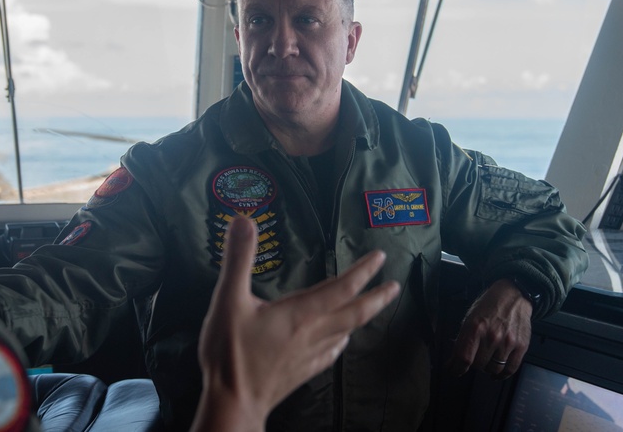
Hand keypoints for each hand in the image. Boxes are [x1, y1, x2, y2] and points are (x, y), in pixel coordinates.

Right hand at [190, 216, 400, 431]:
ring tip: (371, 309)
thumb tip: (243, 221)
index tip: (379, 258)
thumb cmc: (230, 353)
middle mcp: (311, 333)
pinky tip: (340, 342)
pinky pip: (330, 353)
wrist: (232, 401)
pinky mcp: (301, 371)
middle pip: (354, 313)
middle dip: (377, 298)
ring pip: (345, 332)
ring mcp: (308, 355)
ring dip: (362, 317)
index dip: (362, 271)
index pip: (341, 288)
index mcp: (299, 313)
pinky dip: (340, 343)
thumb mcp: (228, 299)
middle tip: (395, 287)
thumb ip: (237, 259)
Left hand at [447, 279, 532, 378]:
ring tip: (485, 362)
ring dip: (487, 368)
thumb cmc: (489, 306)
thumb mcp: (469, 318)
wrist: (513, 296)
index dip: (456, 368)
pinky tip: (497, 373)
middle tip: (473, 359)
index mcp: (475, 327)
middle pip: (478, 365)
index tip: (454, 371)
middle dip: (473, 364)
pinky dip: (502, 374)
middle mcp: (492, 336)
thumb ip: (462, 339)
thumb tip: (453, 361)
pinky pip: (510, 369)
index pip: (463, 357)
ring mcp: (508, 342)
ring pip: (493, 369)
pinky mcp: (521, 346)